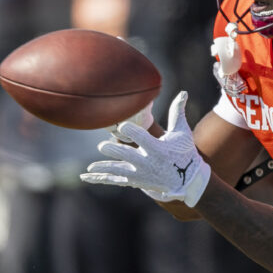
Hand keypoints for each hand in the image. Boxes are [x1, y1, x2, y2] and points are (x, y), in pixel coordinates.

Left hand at [81, 91, 210, 206]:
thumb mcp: (182, 133)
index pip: (141, 138)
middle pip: (127, 156)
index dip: (131, 130)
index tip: (122, 124)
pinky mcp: (134, 181)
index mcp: (158, 148)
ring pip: (119, 170)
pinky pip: (115, 179)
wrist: (186, 180)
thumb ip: (177, 112)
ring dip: (104, 168)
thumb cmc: (184, 153)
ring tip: (90, 167)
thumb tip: (183, 92)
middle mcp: (147, 162)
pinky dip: (100, 178)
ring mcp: (140, 174)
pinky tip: (85, 176)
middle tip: (102, 146)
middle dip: (115, 151)